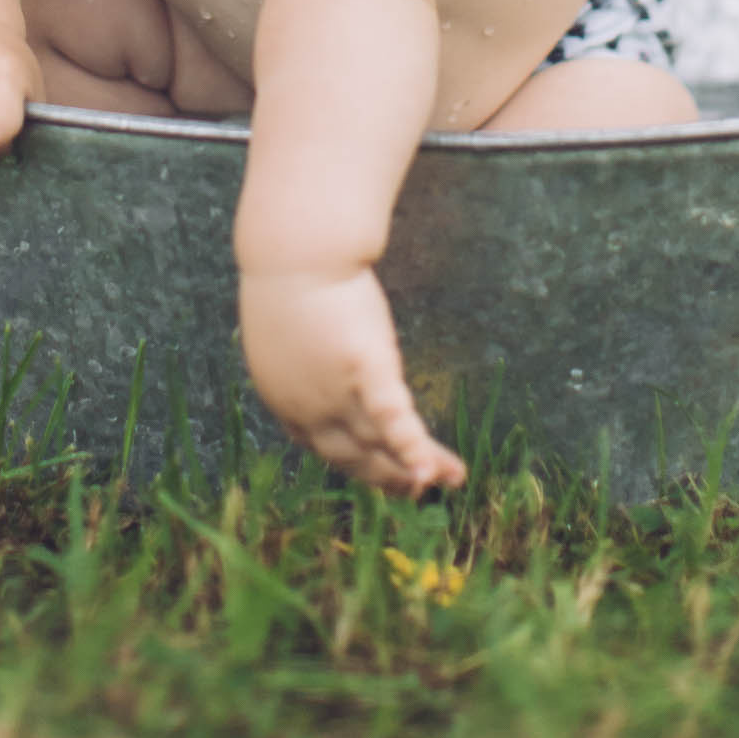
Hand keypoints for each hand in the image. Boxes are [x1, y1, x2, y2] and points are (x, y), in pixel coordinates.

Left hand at [239, 266, 466, 496]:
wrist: (293, 248)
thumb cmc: (288, 275)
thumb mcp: (290, 329)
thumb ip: (307, 359)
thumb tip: (323, 356)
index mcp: (284, 400)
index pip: (327, 448)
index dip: (361, 466)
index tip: (387, 473)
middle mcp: (307, 409)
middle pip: (356, 457)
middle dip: (394, 477)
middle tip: (425, 489)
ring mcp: (335, 393)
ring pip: (381, 444)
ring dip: (419, 467)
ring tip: (454, 477)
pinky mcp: (365, 369)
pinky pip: (394, 419)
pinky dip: (414, 449)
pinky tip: (434, 470)